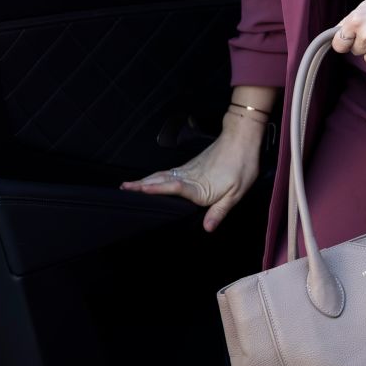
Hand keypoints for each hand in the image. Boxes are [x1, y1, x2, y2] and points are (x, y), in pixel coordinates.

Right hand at [120, 108, 264, 231]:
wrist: (242, 138)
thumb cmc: (242, 164)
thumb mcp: (237, 192)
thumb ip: (220, 211)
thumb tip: (207, 228)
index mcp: (200, 187)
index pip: (174, 189)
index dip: (156, 189)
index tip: (139, 190)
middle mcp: (190, 177)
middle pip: (161, 181)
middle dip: (141, 185)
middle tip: (123, 188)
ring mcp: (189, 170)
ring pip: (162, 176)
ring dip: (145, 180)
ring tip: (128, 185)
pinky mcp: (191, 165)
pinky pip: (168, 172)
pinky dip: (155, 177)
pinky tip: (150, 180)